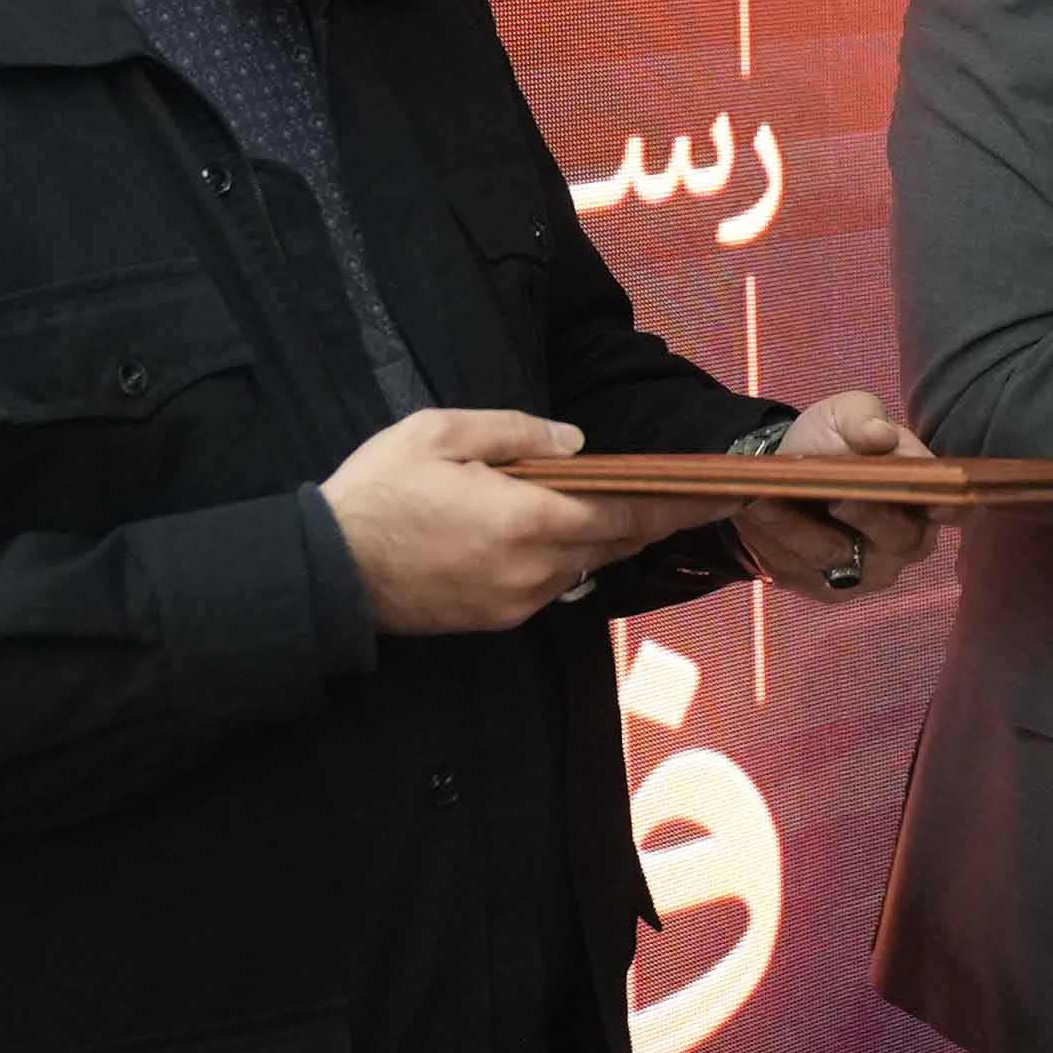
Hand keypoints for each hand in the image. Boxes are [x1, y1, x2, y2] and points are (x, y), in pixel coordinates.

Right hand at [320, 409, 681, 635]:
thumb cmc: (378, 492)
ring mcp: (518, 601)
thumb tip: (576, 444)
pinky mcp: (498, 620)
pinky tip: (552, 531)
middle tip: (688, 493)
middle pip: (616, 541)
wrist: (326, 572)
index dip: (681, 503)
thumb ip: (515, 432)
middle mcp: (535, 568)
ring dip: (603, 535)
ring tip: (614, 501)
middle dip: (653, 517)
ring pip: (585, 564)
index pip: (626, 511)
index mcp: (528, 520)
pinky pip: (552, 584)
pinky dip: (566, 556)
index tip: (726, 493)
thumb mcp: (439, 433)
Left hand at [728, 390, 940, 603]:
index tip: (936, 505)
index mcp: (925, 497)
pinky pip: (799, 569)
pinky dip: (773, 540)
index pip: (957, 511)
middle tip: (836, 495)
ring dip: (797, 526)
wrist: (782, 470)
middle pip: (898, 540)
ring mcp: (867, 572)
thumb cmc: (831, 442)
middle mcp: (906, 542)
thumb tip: (881, 436)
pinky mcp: (827, 589)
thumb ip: (865, 419)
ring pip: (837, 555)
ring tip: (765, 497)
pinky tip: (752, 512)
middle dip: (867, 516)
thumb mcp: (846, 414)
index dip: (954, 511)